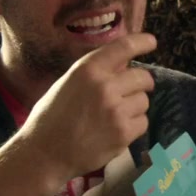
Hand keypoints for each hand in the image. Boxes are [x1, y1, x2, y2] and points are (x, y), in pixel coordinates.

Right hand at [20, 33, 156, 186]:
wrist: (44, 154)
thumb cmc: (51, 117)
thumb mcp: (68, 83)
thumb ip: (96, 72)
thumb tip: (124, 63)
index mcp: (88, 69)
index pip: (124, 47)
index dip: (142, 42)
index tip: (151, 42)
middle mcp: (105, 86)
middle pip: (143, 77)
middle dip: (141, 83)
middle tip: (133, 90)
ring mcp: (116, 111)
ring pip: (144, 101)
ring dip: (135, 106)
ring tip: (116, 115)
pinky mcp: (123, 133)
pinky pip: (143, 122)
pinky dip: (134, 125)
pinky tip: (117, 130)